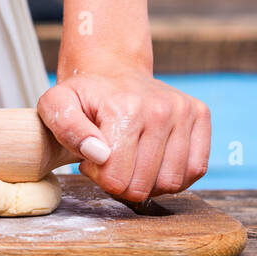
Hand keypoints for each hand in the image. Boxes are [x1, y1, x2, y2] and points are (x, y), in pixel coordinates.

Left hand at [38, 69, 209, 200]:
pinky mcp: (200, 115)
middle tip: (110, 162)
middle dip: (122, 183)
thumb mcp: (56, 105)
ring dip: (148, 182)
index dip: (99, 177)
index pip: (117, 179)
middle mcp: (161, 110)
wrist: (111, 70)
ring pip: (172, 183)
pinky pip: (196, 169)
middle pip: (144, 185)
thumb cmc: (83, 94)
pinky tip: (153, 163)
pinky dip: (174, 176)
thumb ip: (67, 129)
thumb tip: (98, 154)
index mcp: (126, 110)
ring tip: (130, 161)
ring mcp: (185, 111)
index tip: (92, 159)